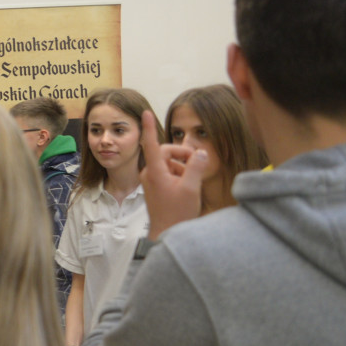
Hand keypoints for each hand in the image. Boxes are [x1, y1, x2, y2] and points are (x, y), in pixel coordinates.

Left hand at [139, 111, 208, 239]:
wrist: (166, 233)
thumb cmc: (177, 212)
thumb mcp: (191, 188)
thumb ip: (196, 167)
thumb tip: (200, 152)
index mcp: (155, 171)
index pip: (151, 144)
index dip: (150, 127)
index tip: (145, 112)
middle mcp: (149, 173)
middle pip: (166, 152)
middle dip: (183, 154)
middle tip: (198, 163)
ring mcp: (151, 180)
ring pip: (168, 163)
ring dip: (182, 166)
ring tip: (192, 181)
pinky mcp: (155, 186)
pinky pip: (167, 172)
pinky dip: (179, 174)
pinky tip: (187, 186)